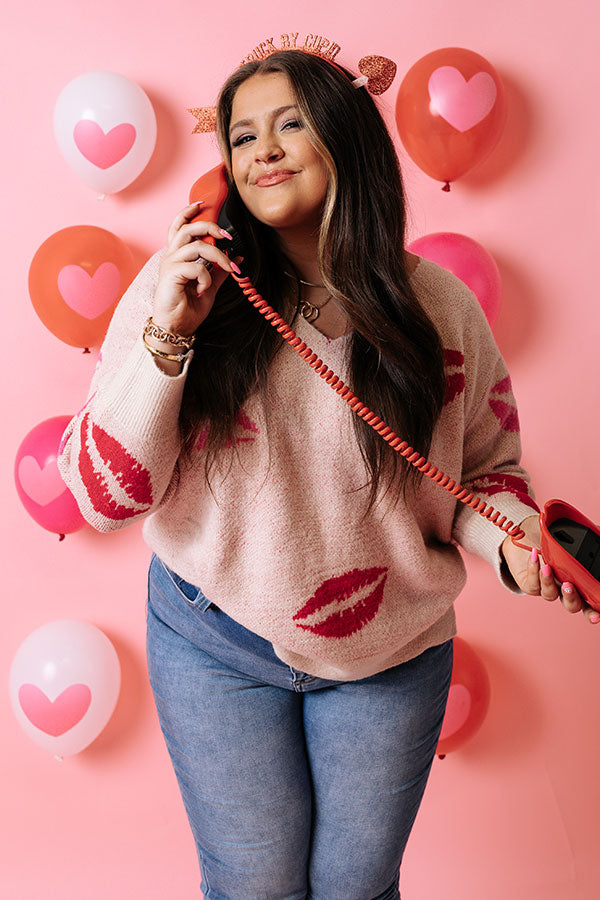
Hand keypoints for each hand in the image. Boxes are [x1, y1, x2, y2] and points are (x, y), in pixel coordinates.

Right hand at [152, 201, 241, 335]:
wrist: (177, 328)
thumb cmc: (188, 307)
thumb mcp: (210, 286)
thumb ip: (220, 271)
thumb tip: (237, 258)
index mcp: (178, 255)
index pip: (179, 226)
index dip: (188, 213)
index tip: (202, 205)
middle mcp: (171, 256)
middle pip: (188, 229)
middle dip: (210, 227)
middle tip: (228, 236)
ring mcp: (169, 264)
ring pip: (196, 246)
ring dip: (217, 256)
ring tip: (226, 268)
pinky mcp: (170, 275)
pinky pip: (195, 267)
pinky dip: (206, 277)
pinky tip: (202, 289)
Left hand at [501, 515, 599, 624]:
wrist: (527, 533)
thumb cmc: (554, 537)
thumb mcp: (577, 537)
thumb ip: (595, 540)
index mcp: (580, 582)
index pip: (591, 602)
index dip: (594, 611)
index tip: (596, 615)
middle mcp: (565, 588)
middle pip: (572, 605)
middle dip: (571, 599)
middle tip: (569, 586)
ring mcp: (548, 588)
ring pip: (550, 595)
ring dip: (549, 582)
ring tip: (547, 567)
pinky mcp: (530, 585)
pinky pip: (533, 584)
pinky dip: (533, 570)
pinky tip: (535, 556)